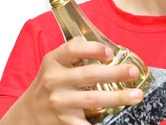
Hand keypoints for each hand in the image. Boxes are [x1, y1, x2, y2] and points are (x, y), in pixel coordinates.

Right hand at [15, 38, 143, 124]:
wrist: (29, 112)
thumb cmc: (50, 82)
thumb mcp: (56, 62)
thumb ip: (76, 52)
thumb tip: (110, 48)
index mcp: (54, 61)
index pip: (74, 49)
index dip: (94, 49)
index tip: (110, 53)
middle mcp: (55, 80)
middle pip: (89, 75)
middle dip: (115, 73)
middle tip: (133, 72)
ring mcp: (59, 102)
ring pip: (93, 99)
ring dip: (118, 97)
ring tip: (136, 95)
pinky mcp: (64, 121)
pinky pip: (86, 123)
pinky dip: (101, 122)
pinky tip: (119, 118)